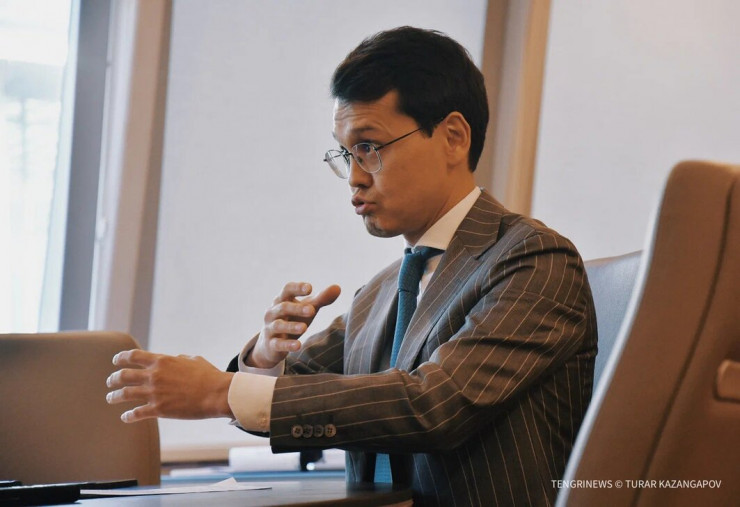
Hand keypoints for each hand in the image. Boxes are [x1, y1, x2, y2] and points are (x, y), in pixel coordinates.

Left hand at [106, 350, 234, 422]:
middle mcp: (153, 375)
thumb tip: (174, 359)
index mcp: (161, 361)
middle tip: (110, 382)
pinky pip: (136, 413)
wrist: (216, 393)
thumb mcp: (193, 360)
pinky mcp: (158, 410)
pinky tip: (125, 417)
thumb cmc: (208, 375)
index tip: (116, 361)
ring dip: (115, 396)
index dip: (121, 358)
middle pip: (124, 375)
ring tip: (111, 398)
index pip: (133, 356)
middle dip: (113, 378)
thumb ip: (179, 359)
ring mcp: (154, 393)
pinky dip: (128, 416)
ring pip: (125, 394)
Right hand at [249, 282, 340, 367]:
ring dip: (291, 326)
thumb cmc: (292, 319)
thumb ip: (321, 299)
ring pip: (279, 325)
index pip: (287, 289)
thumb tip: (338, 287)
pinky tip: (298, 346)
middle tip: (312, 310)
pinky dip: (287, 344)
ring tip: (304, 328)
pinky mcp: (271, 344)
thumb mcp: (307, 308)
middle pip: (283, 307)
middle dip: (297, 308)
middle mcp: (273, 312)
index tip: (310, 288)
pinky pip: (278, 344)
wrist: (272, 344)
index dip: (297, 288)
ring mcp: (270, 328)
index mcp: (282, 299)